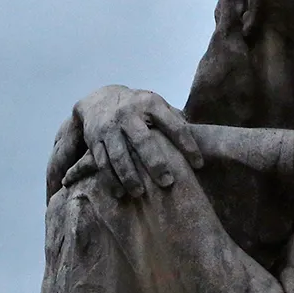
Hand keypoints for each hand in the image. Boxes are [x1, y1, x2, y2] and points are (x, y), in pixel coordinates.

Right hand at [58, 85, 203, 197]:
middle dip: (155, 163)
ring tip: (139, 193)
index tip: (199, 165)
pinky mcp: (94, 140)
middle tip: (167, 182)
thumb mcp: (156, 105)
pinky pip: (102, 162)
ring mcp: (110, 127)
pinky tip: (119, 193)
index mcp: (150, 104)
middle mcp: (128, 114)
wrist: (99, 99)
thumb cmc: (138, 108)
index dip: (188, 145)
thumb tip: (199, 137)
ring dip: (129, 176)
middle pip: (143, 141)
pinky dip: (110, 179)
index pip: (174, 125)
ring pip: (119, 155)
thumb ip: (174, 118)